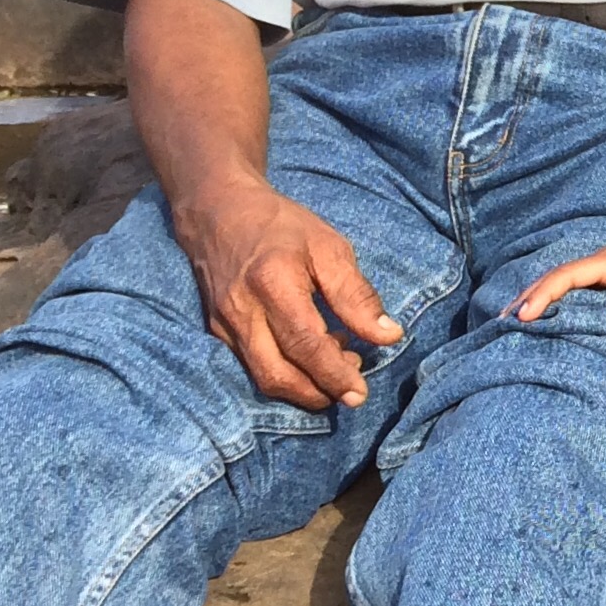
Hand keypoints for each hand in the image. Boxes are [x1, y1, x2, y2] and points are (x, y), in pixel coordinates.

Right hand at [172, 172, 403, 409]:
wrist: (218, 211)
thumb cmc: (281, 225)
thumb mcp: (329, 247)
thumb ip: (356, 294)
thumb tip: (388, 336)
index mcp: (273, 285)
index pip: (305, 344)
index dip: (334, 374)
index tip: (361, 393)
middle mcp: (242, 311)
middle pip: (277, 374)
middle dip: (318, 393)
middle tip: (353, 388)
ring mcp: (223, 325)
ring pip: (262, 377)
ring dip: (302, 387)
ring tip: (338, 367)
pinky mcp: (217, 331)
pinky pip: (250, 366)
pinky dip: (284, 372)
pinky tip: (310, 357)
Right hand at [516, 215, 605, 331]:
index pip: (565, 277)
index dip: (542, 296)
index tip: (523, 317)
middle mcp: (603, 260)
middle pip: (555, 275)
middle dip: (529, 296)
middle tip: (502, 322)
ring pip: (564, 279)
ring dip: (540, 295)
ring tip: (516, 319)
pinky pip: (577, 284)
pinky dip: (558, 296)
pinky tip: (552, 311)